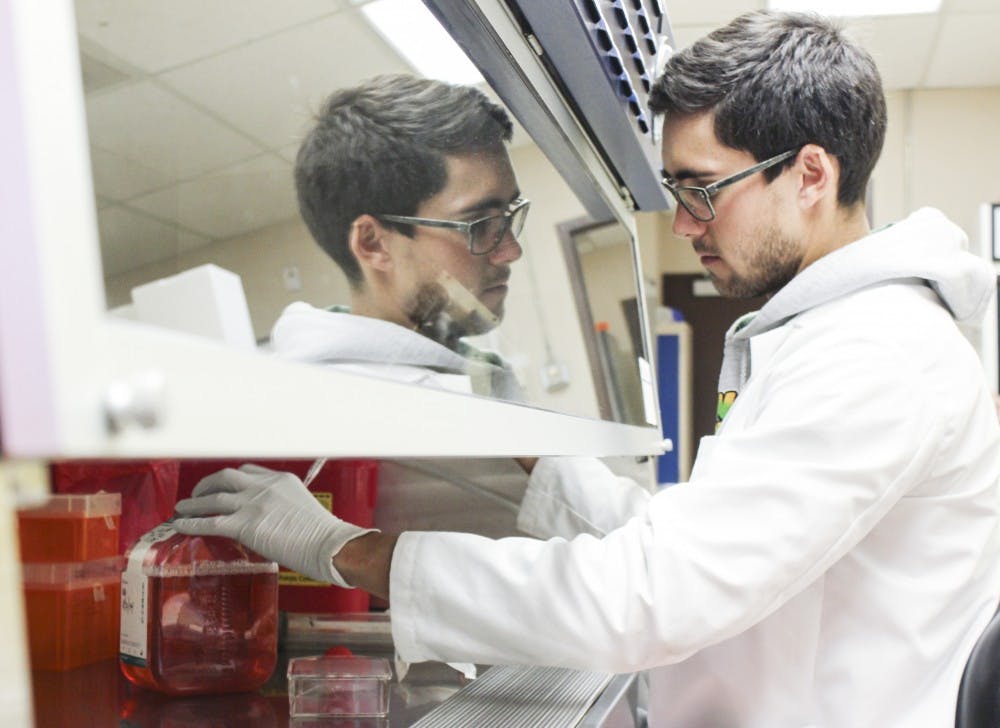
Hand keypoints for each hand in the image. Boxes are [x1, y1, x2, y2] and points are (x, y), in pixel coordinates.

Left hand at [172, 464, 376, 586]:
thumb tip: (272, 521)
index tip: (223, 486)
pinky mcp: (246, 524)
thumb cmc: (324, 535)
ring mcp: (254, 504)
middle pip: (226, 476)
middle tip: (198, 493)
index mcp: (281, 480)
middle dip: (207, 484)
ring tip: (181, 507)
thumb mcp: (303, 508)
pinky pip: (211, 521)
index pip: (249, 471)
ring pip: (214, 497)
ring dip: (193, 502)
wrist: (329, 544)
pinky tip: (182, 525)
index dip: (231, 479)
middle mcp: (264, 487)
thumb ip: (283, 507)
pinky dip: (193, 522)